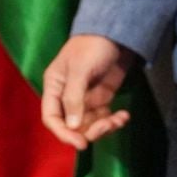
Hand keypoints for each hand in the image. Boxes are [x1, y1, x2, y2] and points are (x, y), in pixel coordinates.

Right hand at [40, 34, 138, 149]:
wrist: (116, 33)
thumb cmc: (92, 46)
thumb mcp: (80, 69)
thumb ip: (74, 97)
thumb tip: (72, 126)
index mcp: (54, 87)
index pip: (51, 118)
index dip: (63, 133)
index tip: (81, 143)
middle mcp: (67, 97)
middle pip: (72, 126)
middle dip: (89, 131)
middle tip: (107, 125)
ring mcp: (85, 100)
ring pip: (90, 126)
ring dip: (105, 127)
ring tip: (120, 118)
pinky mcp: (102, 100)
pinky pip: (104, 119)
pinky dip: (115, 121)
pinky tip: (124, 115)